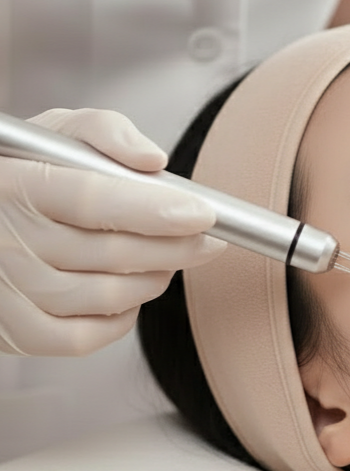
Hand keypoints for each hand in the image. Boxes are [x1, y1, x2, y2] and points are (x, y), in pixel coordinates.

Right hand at [0, 108, 224, 356]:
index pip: (94, 200)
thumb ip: (106, 132)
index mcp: (14, 184)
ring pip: (107, 296)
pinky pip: (83, 338)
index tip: (203, 214)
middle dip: (176, 248)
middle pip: (111, 253)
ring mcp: (7, 290)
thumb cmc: (23, 173)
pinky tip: (131, 291)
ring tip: (169, 259)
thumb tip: (153, 160)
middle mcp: (4, 240)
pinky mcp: (14, 332)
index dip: (156, 210)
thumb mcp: (56, 135)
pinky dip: (122, 318)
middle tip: (208, 239)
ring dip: (155, 279)